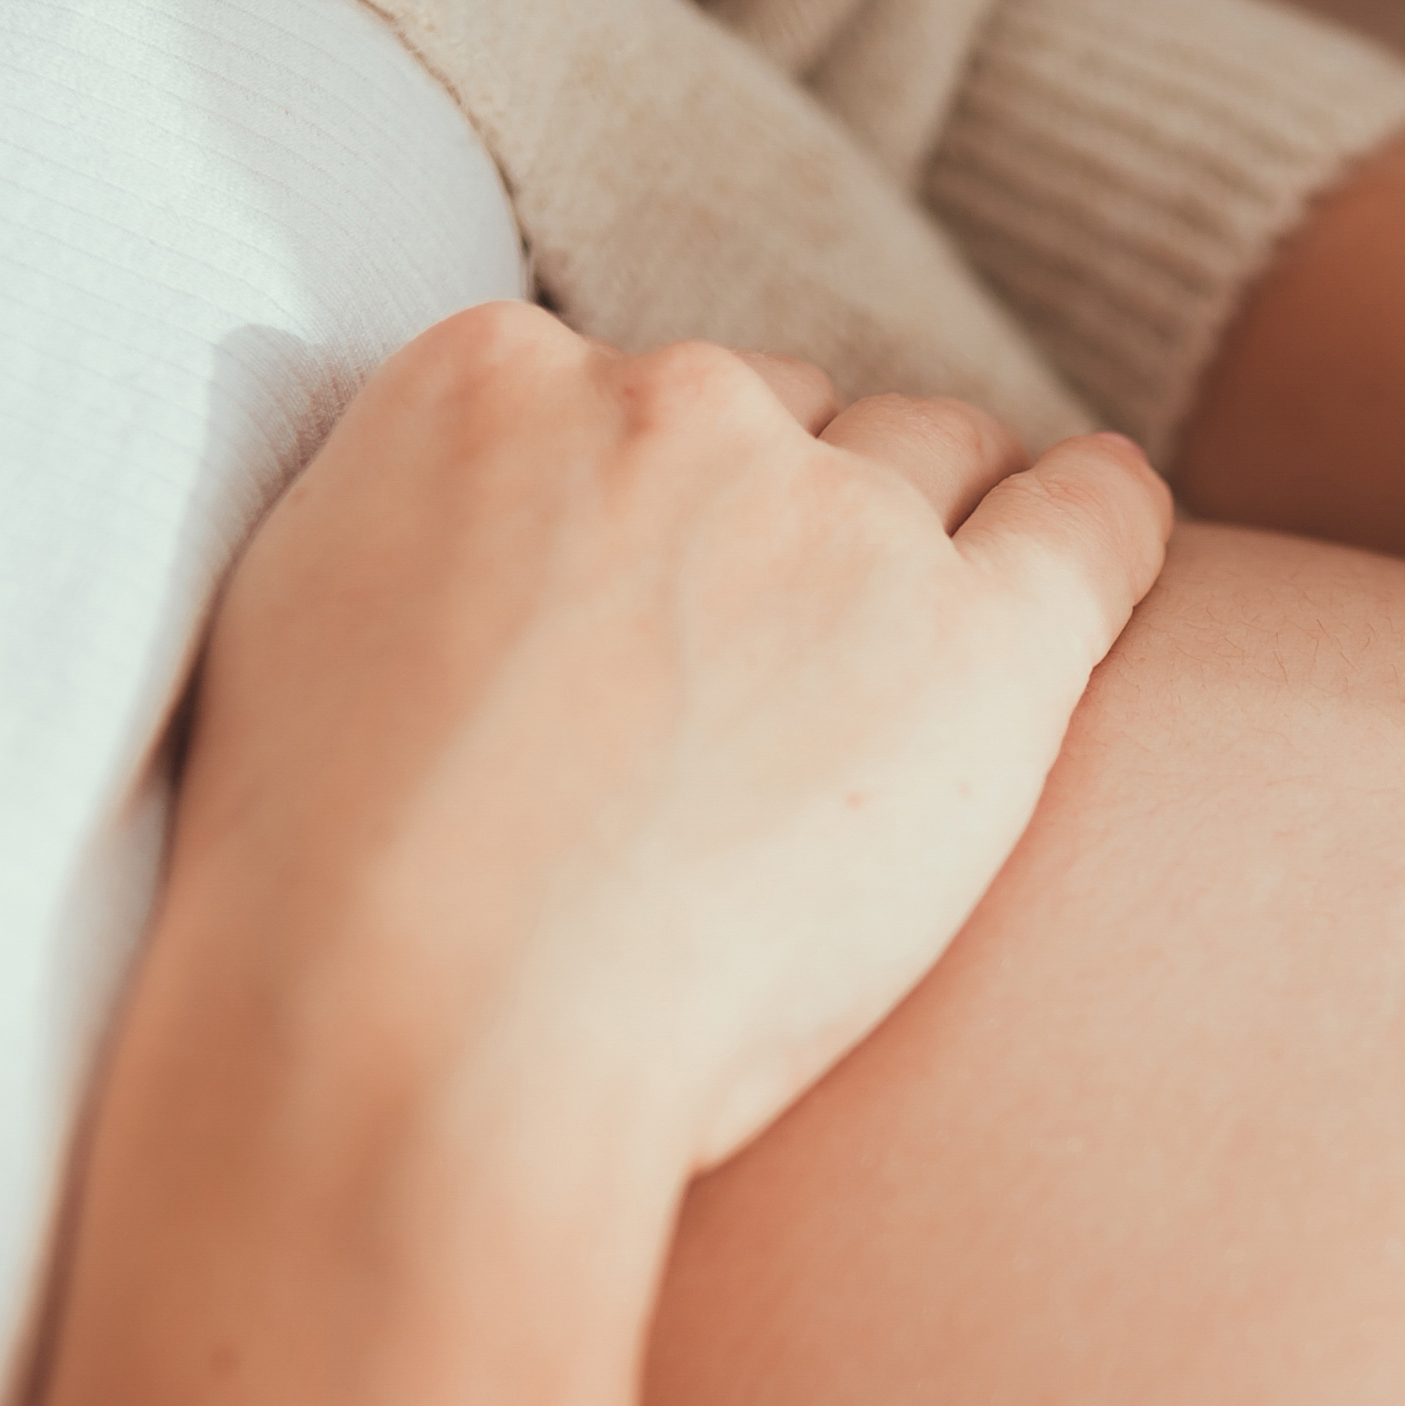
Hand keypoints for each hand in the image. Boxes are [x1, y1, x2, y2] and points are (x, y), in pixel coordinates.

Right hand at [149, 304, 1173, 1177]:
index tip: (644, 601)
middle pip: (781, 415)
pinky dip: (1107, 517)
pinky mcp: (977, 645)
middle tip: (773, 658)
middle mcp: (676, 408)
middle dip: (784, 511)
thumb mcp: (297, 632)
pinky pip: (1091, 523)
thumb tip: (464, 560)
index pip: (616, 389)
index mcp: (490, 379)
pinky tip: (1106, 526)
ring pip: (929, 456)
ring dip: (933, 523)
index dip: (644, 503)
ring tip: (924, 637)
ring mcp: (838, 521)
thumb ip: (407, 542)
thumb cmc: (329, 895)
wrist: (427, 1026)